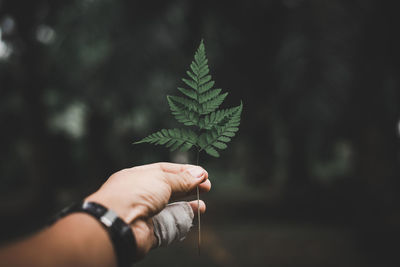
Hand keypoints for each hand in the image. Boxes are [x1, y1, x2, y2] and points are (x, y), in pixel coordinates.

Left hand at [85, 162, 210, 257]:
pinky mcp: (150, 231)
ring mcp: (145, 213)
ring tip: (202, 203)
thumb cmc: (134, 194)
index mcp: (139, 176)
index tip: (202, 173)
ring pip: (171, 208)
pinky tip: (194, 215)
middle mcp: (141, 194)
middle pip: (170, 189)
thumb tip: (199, 175)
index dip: (185, 172)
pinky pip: (170, 224)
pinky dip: (183, 220)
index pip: (165, 171)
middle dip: (189, 187)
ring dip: (188, 205)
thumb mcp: (162, 179)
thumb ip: (182, 179)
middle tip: (207, 186)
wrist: (118, 224)